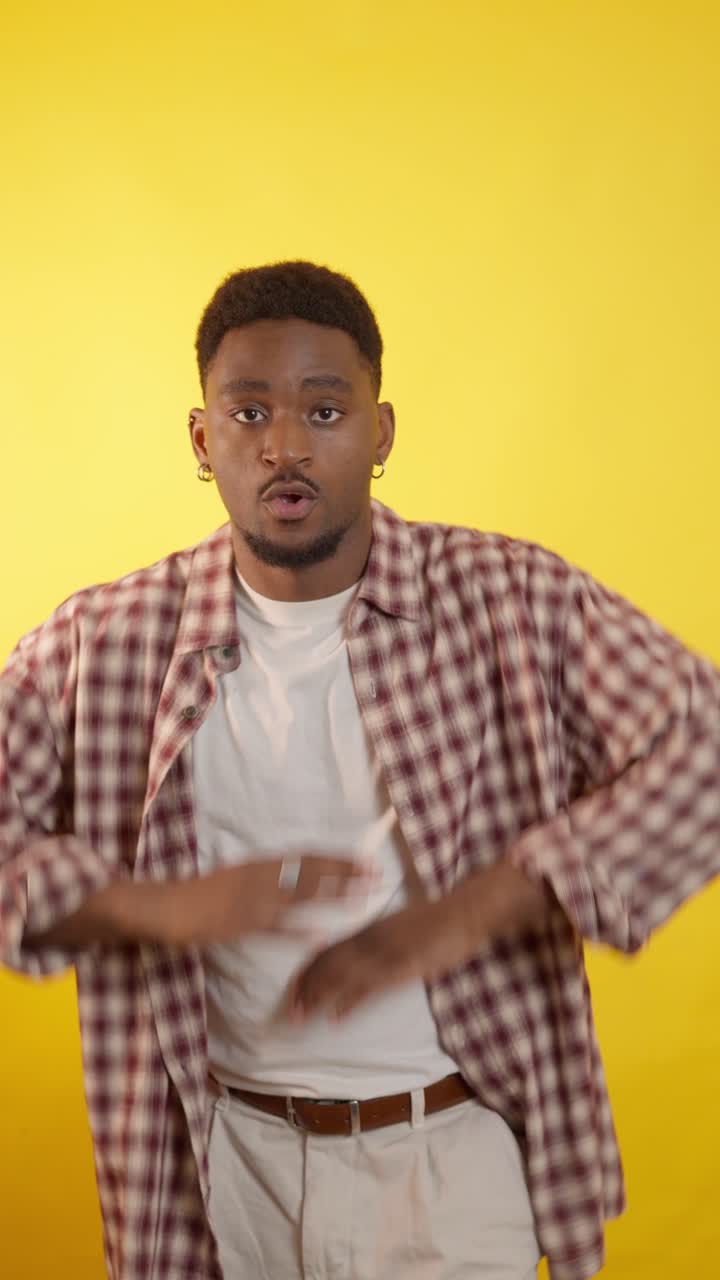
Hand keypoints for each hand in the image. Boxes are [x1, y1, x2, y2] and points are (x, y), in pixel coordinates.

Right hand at [153, 856, 376, 946]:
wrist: (169, 906)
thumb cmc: (201, 892)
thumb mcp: (237, 874)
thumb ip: (265, 875)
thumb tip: (291, 872)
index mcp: (261, 862)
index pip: (308, 856)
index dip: (338, 858)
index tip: (365, 859)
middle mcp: (262, 875)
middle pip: (313, 871)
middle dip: (347, 872)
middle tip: (377, 874)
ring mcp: (253, 899)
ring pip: (301, 894)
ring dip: (334, 895)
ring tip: (363, 898)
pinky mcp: (241, 923)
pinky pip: (275, 928)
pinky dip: (299, 931)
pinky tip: (322, 936)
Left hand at [287, 894, 470, 1021]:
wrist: (463, 913)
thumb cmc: (435, 920)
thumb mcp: (397, 926)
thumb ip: (376, 939)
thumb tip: (358, 954)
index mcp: (368, 929)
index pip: (327, 950)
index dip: (307, 971)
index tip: (292, 989)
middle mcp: (369, 940)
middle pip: (326, 964)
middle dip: (304, 989)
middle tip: (288, 1011)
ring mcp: (383, 954)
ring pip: (340, 977)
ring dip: (317, 998)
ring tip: (300, 1017)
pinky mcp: (400, 969)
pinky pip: (368, 988)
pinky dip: (349, 1004)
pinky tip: (335, 1018)